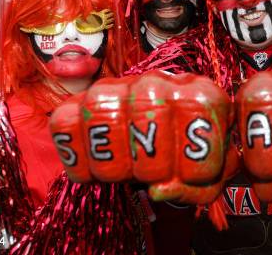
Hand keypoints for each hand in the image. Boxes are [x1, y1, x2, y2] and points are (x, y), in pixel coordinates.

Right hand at [49, 71, 232, 204]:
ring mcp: (119, 86)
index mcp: (202, 95)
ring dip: (113, 165)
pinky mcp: (82, 99)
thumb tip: (158, 190)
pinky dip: (76, 157)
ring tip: (124, 170)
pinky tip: (94, 166)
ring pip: (105, 123)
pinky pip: (64, 122)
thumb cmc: (186, 159)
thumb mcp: (206, 177)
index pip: (200, 123)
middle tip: (151, 174)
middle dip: (151, 169)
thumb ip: (195, 187)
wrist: (160, 143)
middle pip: (149, 128)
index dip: (195, 165)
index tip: (189, 174)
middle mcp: (159, 82)